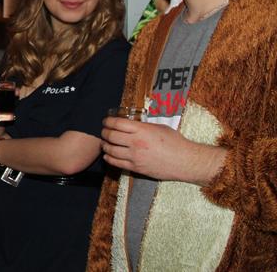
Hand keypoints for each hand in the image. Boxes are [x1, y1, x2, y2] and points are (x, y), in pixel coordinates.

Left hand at [101, 117, 225, 183]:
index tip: (106, 121)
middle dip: (104, 132)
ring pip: (111, 150)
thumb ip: (143, 126)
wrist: (185, 161)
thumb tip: (132, 124)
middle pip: (111, 136)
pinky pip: (117, 163)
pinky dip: (109, 158)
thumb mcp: (159, 127)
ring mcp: (135, 156)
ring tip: (104, 143)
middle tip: (103, 131)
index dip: (108, 121)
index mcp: (142, 130)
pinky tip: (107, 155)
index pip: (117, 123)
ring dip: (105, 145)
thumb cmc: (176, 142)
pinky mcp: (136, 168)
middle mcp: (136, 142)